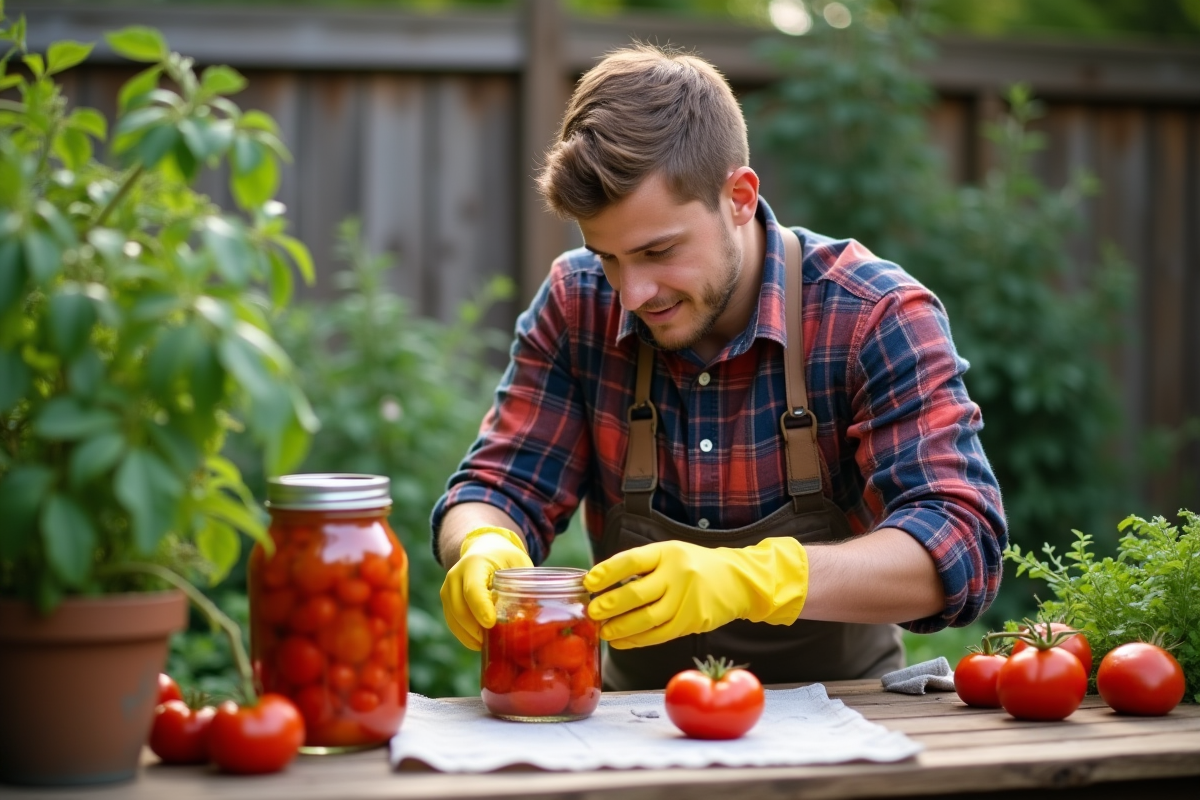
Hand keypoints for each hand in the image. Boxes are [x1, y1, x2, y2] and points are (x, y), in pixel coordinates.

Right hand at [440, 526, 532, 648]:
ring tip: (489, 644)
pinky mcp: (447, 600)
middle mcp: (456, 575)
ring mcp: (448, 588)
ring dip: (470, 635)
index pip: (473, 589)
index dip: (480, 608)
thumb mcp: (519, 563)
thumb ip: (525, 585)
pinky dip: (465, 635)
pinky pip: (452, 622)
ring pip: (454, 618)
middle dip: (475, 629)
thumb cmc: (505, 557)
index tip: (490, 623)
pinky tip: (479, 642)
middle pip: (460, 608)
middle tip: (495, 641)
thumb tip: (536, 613)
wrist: (484, 548)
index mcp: (475, 563)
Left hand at [583, 537, 808, 648]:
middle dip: (610, 604)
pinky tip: (621, 641)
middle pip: (637, 592)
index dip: (607, 572)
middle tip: (592, 612)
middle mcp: (678, 574)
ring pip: (647, 619)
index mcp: (668, 552)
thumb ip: (640, 566)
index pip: (632, 560)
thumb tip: (599, 582)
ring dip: (621, 627)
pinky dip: (637, 640)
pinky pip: (659, 635)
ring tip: (604, 630)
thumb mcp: (670, 554)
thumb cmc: (694, 566)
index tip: (588, 582)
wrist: (737, 581)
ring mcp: (687, 600)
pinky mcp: (692, 622)